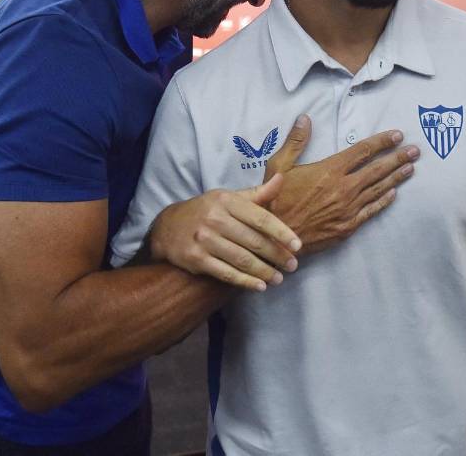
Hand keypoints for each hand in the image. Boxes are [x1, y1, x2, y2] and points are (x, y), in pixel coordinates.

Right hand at [148, 174, 301, 291]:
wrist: (167, 227)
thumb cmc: (206, 211)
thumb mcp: (228, 198)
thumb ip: (257, 194)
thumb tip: (281, 179)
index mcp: (226, 201)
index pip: (260, 218)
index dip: (282, 233)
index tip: (298, 246)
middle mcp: (215, 219)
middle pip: (254, 241)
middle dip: (277, 255)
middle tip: (292, 265)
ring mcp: (204, 240)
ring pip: (242, 259)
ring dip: (264, 271)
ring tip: (279, 278)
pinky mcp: (196, 259)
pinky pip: (226, 273)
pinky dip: (245, 281)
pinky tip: (259, 286)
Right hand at [264, 116, 418, 253]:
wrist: (275, 238)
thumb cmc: (274, 200)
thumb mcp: (278, 166)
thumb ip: (295, 141)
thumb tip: (305, 118)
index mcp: (329, 170)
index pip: (362, 151)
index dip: (382, 142)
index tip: (397, 135)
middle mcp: (343, 188)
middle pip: (377, 169)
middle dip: (398, 158)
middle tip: (415, 150)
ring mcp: (348, 209)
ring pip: (378, 189)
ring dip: (396, 177)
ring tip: (411, 168)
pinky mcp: (347, 226)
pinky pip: (371, 210)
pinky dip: (384, 200)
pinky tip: (394, 193)